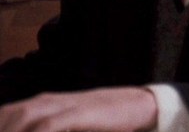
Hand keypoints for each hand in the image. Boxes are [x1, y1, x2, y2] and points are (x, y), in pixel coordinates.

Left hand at [0, 86, 156, 131]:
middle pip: (8, 115)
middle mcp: (45, 102)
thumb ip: (48, 126)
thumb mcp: (68, 122)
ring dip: (11, 130)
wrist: (134, 105)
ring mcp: (60, 106)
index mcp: (40, 103)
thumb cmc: (101, 119)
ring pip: (22, 119)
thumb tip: (35, 128)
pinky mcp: (75, 113)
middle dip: (2, 128)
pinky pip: (46, 127)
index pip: (5, 113)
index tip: (0, 131)